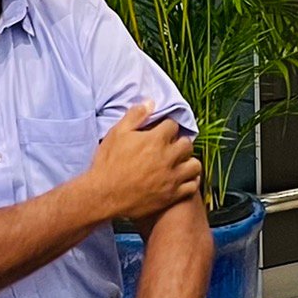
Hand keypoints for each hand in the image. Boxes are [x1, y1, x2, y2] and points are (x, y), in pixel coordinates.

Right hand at [83, 102, 201, 221]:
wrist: (103, 195)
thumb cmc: (108, 163)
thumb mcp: (116, 133)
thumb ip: (135, 116)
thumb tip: (150, 102)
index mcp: (156, 140)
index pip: (173, 125)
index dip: (166, 126)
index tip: (160, 131)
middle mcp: (168, 157)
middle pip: (187, 143)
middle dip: (179, 142)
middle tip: (170, 146)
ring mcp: (172, 177)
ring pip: (195, 165)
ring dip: (188, 161)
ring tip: (179, 162)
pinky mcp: (172, 195)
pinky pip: (192, 186)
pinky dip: (190, 181)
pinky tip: (181, 178)